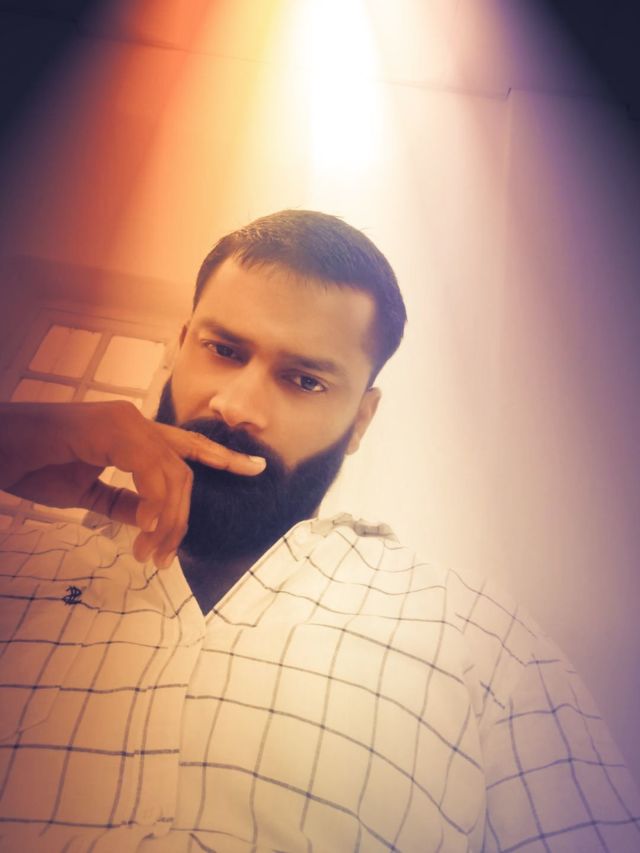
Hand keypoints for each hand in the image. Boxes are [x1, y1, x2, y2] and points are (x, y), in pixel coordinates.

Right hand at [0, 401, 265, 568]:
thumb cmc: (31, 465)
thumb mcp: (85, 493)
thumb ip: (120, 502)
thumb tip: (150, 519)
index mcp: (131, 433)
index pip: (187, 447)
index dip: (224, 456)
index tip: (257, 468)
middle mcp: (134, 420)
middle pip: (184, 472)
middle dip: (183, 518)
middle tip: (166, 558)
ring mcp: (124, 420)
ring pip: (172, 474)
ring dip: (167, 520)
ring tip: (150, 553)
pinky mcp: (109, 428)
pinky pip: (149, 470)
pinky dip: (152, 503)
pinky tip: (143, 530)